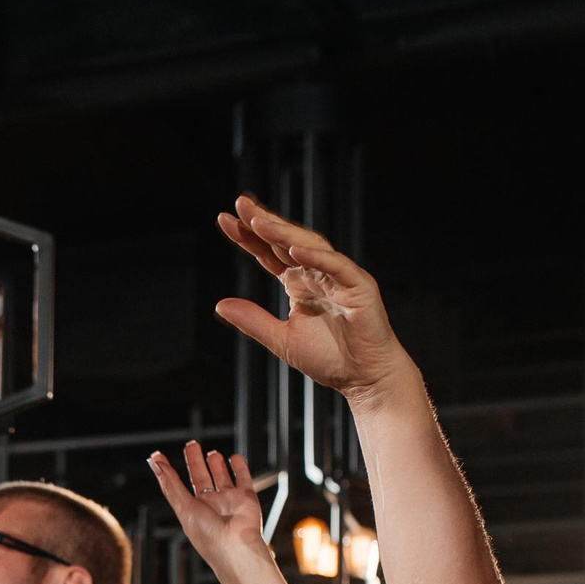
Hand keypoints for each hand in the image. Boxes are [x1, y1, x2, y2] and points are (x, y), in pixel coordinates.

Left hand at [146, 442, 291, 583]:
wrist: (237, 548)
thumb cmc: (209, 536)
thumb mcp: (184, 508)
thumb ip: (171, 484)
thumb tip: (155, 462)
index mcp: (192, 509)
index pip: (177, 485)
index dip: (168, 471)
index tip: (159, 456)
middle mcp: (210, 504)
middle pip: (201, 477)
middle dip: (195, 461)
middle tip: (192, 444)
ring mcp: (229, 500)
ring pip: (222, 477)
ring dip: (216, 465)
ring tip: (212, 452)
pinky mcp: (246, 498)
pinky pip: (243, 478)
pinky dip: (240, 467)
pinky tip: (234, 458)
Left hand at [213, 195, 415, 406]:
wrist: (364, 378)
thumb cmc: (330, 359)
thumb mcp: (281, 339)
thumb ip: (253, 321)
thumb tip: (219, 304)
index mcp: (299, 282)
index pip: (270, 252)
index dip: (249, 237)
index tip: (225, 220)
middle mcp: (318, 273)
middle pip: (287, 240)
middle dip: (264, 222)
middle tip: (239, 205)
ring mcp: (339, 276)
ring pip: (310, 246)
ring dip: (285, 233)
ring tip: (260, 222)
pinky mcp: (358, 285)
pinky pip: (336, 265)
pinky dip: (316, 257)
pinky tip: (294, 250)